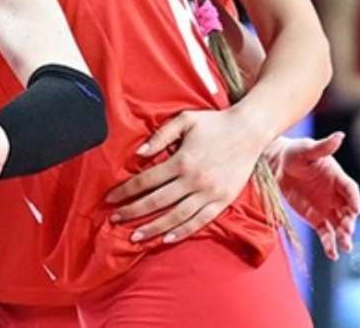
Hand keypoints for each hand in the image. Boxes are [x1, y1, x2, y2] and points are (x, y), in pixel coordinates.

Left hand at [106, 108, 268, 244]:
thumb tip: (139, 153)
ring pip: (176, 216)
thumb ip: (160, 136)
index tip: (109, 198)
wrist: (250, 130)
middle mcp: (194, 180)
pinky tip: (167, 238)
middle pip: (156, 201)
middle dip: (133, 211)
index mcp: (181, 161)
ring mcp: (209, 193)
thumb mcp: (184, 120)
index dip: (125, 190)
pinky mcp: (223, 200)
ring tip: (135, 236)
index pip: (145, 180)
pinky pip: (200, 220)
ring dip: (154, 227)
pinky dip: (183, 231)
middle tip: (115, 219)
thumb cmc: (214, 123)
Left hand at [267, 132, 359, 259]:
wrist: (277, 164)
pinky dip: (329, 244)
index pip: (350, 190)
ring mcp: (327, 208)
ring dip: (343, 236)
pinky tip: (333, 255)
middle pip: (348, 211)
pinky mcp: (315, 217)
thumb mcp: (307, 149)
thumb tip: (340, 136)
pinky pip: (325, 233)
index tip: (356, 209)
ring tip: (346, 247)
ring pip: (339, 225)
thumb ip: (322, 147)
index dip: (354, 199)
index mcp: (338, 178)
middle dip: (350, 222)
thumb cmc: (295, 153)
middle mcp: (336, 195)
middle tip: (348, 231)